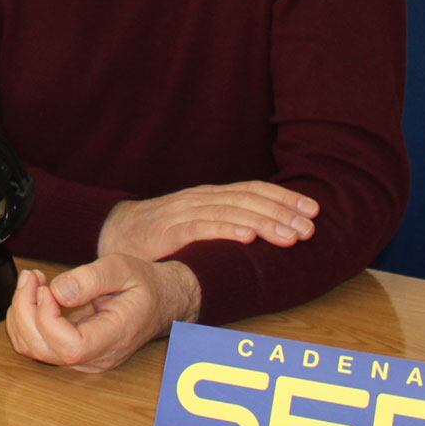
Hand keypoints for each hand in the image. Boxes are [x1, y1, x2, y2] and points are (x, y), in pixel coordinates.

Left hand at [5, 256, 200, 373]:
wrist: (157, 301)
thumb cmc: (143, 285)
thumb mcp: (122, 268)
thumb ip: (91, 279)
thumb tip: (58, 291)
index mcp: (113, 339)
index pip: (70, 347)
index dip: (47, 318)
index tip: (47, 288)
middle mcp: (95, 357)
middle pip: (42, 349)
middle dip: (25, 308)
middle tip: (32, 276)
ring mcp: (81, 358)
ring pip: (32, 348)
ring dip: (21, 311)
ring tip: (33, 281)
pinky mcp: (70, 351)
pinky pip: (34, 343)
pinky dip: (24, 318)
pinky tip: (34, 295)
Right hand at [98, 182, 317, 260]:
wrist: (110, 232)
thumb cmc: (158, 235)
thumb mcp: (197, 225)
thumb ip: (224, 225)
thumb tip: (268, 233)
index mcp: (210, 197)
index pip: (252, 190)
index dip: (284, 197)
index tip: (313, 209)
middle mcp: (200, 199)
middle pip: (248, 199)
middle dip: (283, 212)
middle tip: (311, 227)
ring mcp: (183, 212)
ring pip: (231, 212)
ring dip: (264, 222)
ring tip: (291, 235)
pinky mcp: (168, 230)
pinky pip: (201, 227)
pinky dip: (226, 229)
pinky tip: (247, 235)